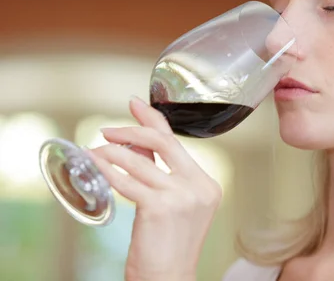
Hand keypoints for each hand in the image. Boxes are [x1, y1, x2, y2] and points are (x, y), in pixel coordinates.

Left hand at [88, 96, 222, 280]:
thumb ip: (158, 172)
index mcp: (206, 184)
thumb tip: (133, 144)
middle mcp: (199, 186)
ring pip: (140, 161)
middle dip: (131, 130)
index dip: (153, 119)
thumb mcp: (170, 204)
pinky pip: (126, 181)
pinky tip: (94, 164)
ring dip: (111, 152)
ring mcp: (182, 196)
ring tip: (95, 151)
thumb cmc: (167, 246)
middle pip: (164, 142)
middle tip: (108, 129)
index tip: (135, 104)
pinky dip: (106, 169)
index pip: (177, 142)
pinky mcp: (160, 207)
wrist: (169, 278)